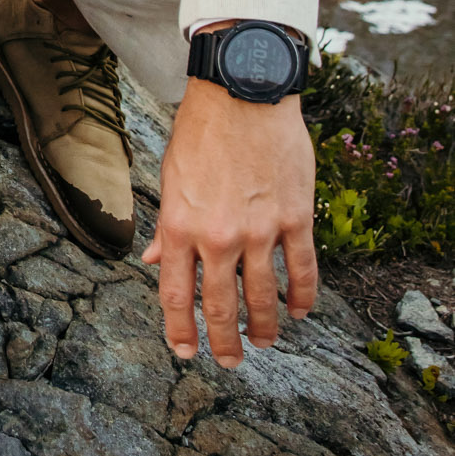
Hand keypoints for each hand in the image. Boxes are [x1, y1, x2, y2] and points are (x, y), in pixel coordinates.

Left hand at [142, 77, 317, 366]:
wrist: (242, 93)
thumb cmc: (200, 131)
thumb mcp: (169, 179)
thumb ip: (165, 228)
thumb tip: (152, 262)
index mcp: (180, 227)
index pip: (175, 295)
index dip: (180, 330)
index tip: (186, 351)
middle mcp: (218, 236)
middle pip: (220, 306)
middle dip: (224, 341)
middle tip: (230, 361)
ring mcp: (260, 230)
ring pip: (264, 296)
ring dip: (265, 327)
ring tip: (264, 341)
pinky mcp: (294, 218)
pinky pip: (302, 269)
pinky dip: (303, 296)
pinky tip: (300, 311)